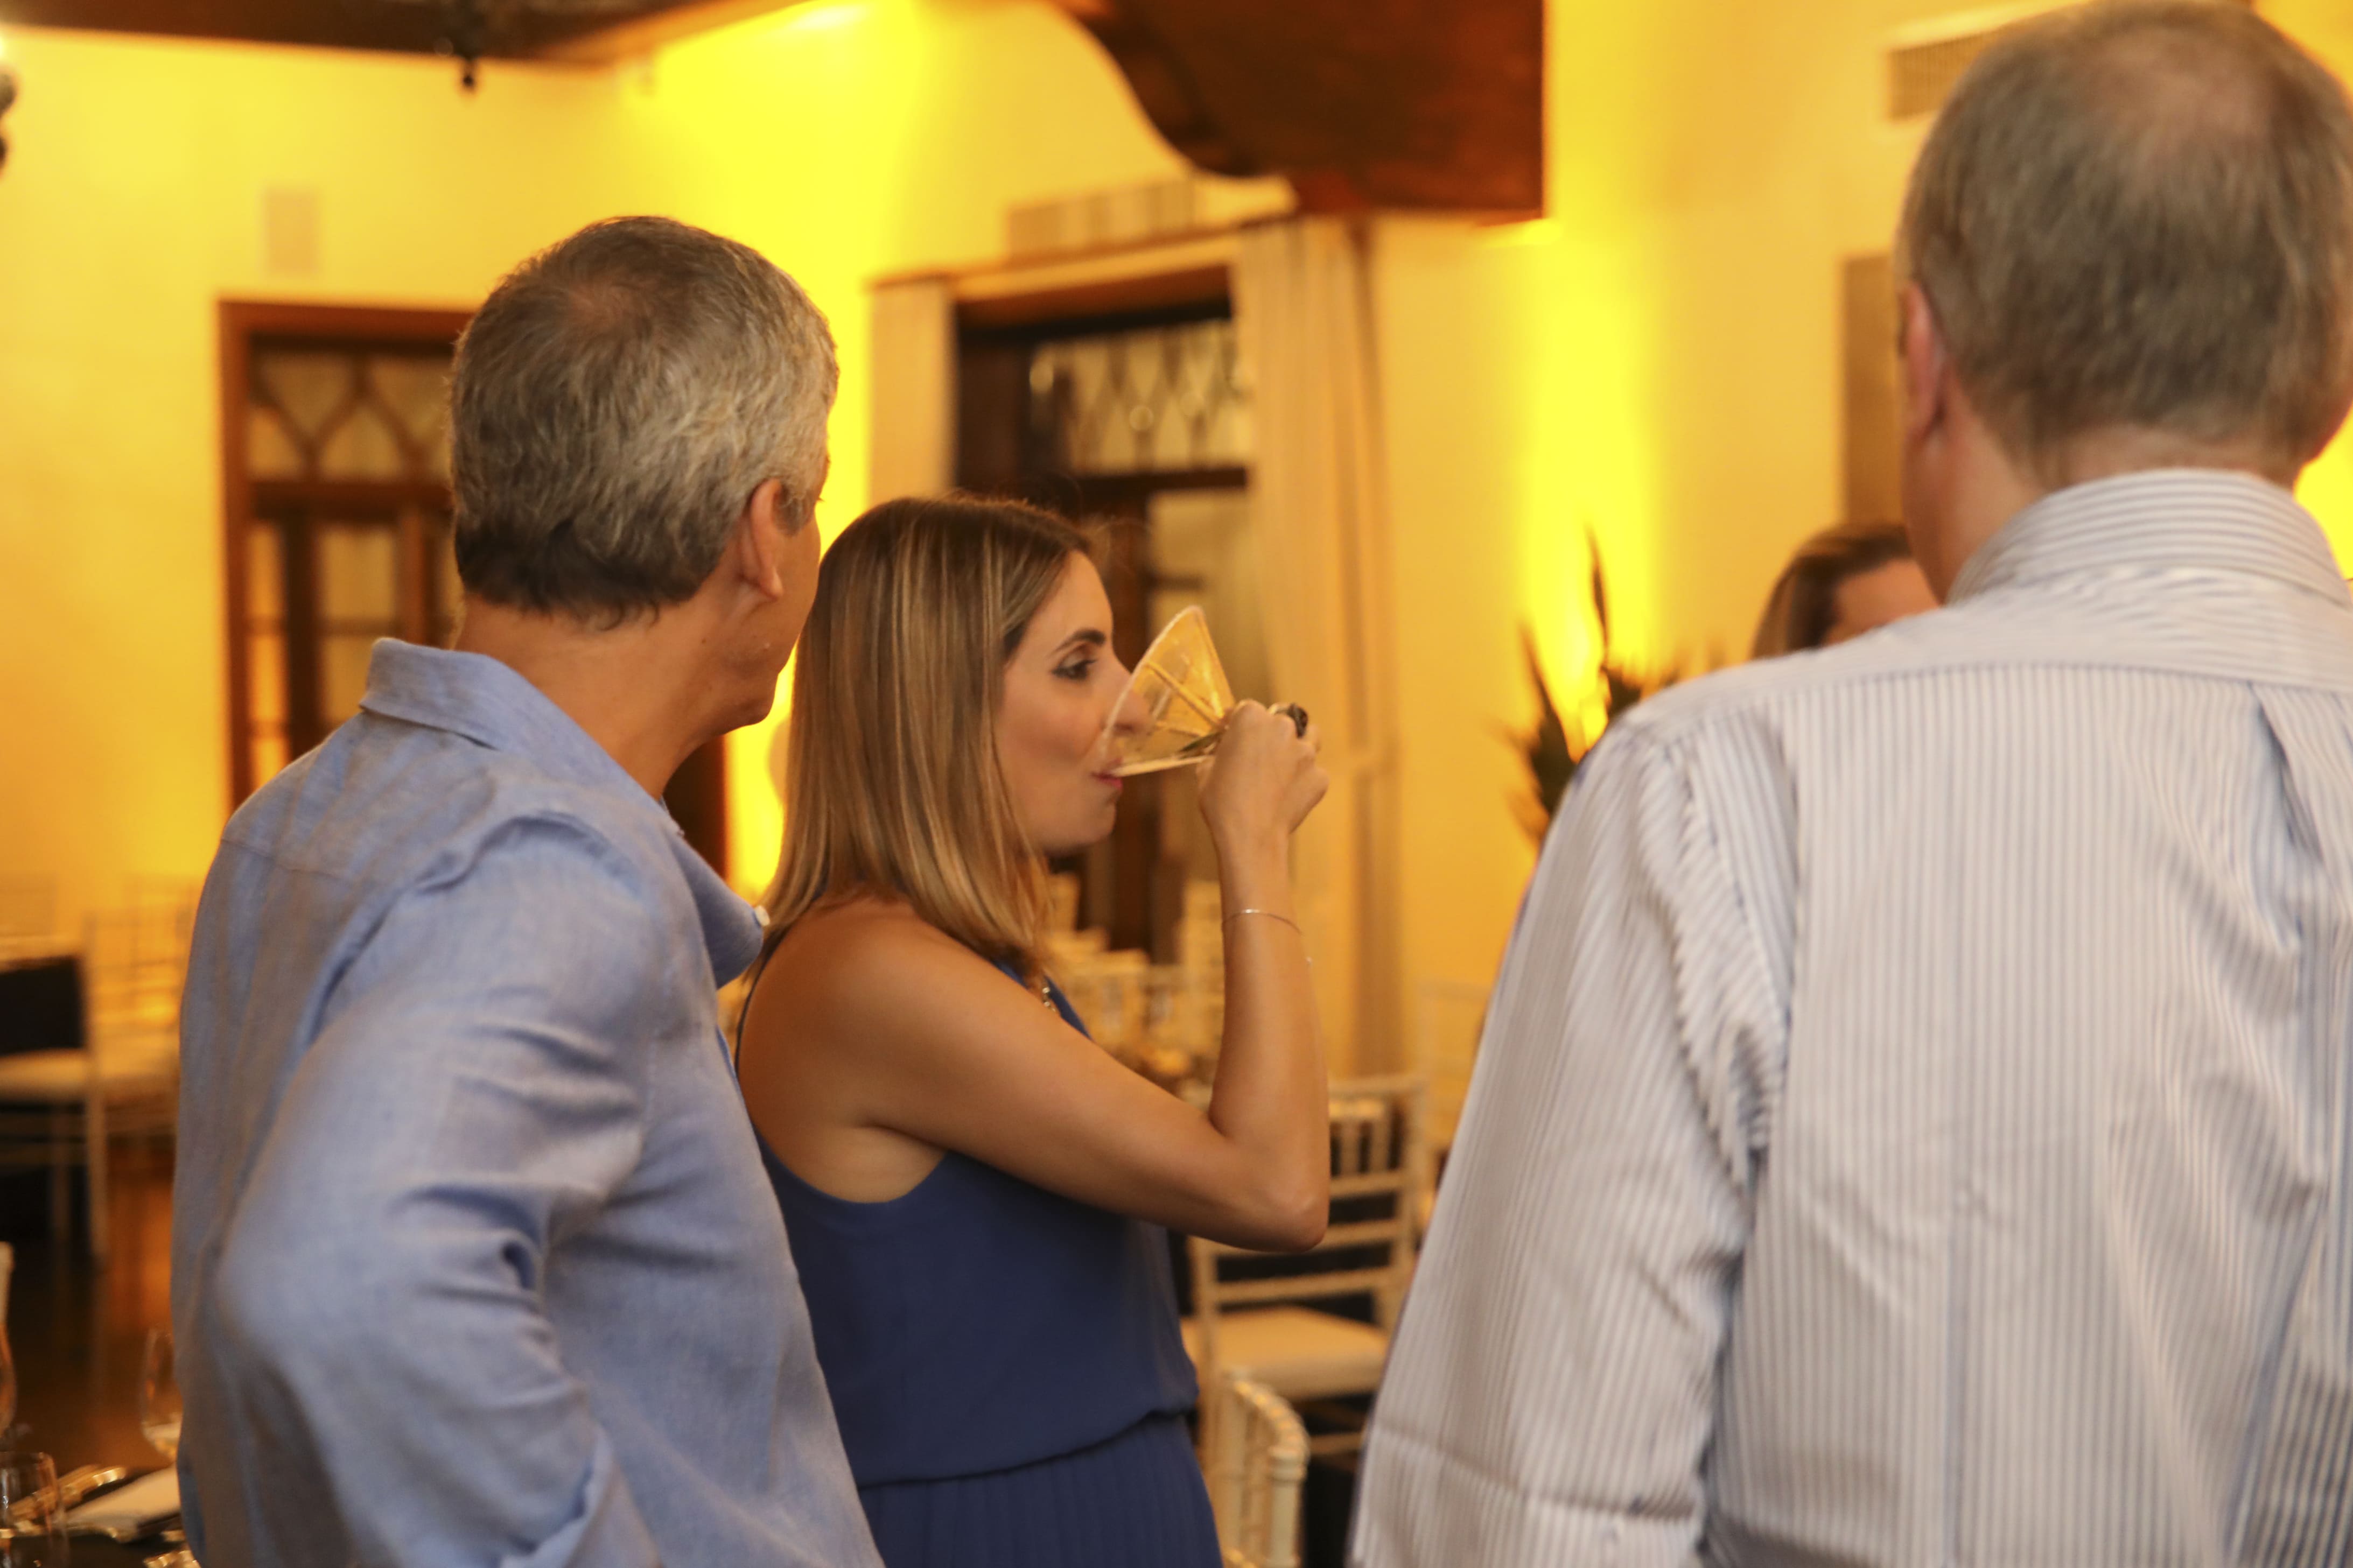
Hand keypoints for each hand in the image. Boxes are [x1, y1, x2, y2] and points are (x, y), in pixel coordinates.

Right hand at [1199, 701, 1327, 857]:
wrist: (1250, 837)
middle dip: (1269, 734)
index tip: (1231, 733)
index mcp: (1252, 718)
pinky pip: (1313, 772)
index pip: (1246, 709)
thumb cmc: (1222, 803)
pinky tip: (1289, 794)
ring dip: (1297, 746)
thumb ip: (1219, 753)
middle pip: (1280, 720)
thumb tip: (1224, 754)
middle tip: (1257, 755)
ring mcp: (1306, 752)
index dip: (1237, 722)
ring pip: (1309, 737)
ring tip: (1284, 764)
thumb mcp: (1206, 771)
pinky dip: (1303, 780)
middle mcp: (1283, 728)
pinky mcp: (1320, 777)